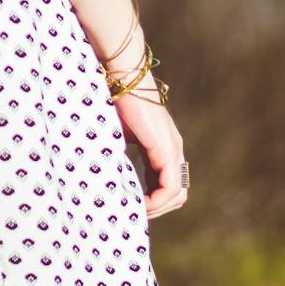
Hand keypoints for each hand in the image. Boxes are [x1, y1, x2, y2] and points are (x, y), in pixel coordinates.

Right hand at [115, 91, 188, 219]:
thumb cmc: (115, 95)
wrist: (123, 74)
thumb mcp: (118, 132)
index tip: (131, 203)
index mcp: (163, 144)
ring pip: (177, 194)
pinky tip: (139, 203)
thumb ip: (121, 150)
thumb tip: (107, 172)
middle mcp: (174, 148)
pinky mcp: (167, 149)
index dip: (152, 198)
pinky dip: (157, 201)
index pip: (167, 182)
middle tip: (133, 211)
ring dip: (157, 208)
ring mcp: (173, 148)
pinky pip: (171, 187)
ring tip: (135, 210)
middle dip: (156, 208)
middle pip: (177, 194)